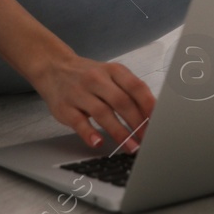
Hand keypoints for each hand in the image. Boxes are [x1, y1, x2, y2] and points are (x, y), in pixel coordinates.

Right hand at [30, 52, 156, 151]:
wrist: (53, 67)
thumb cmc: (88, 75)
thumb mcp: (110, 74)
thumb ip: (129, 90)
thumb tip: (153, 112)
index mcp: (113, 70)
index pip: (135, 86)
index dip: (149, 104)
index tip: (160, 120)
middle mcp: (97, 79)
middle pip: (121, 102)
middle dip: (138, 123)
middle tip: (149, 140)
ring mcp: (79, 93)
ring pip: (103, 113)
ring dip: (120, 132)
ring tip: (132, 147)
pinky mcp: (64, 108)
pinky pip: (78, 121)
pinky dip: (89, 133)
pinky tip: (99, 142)